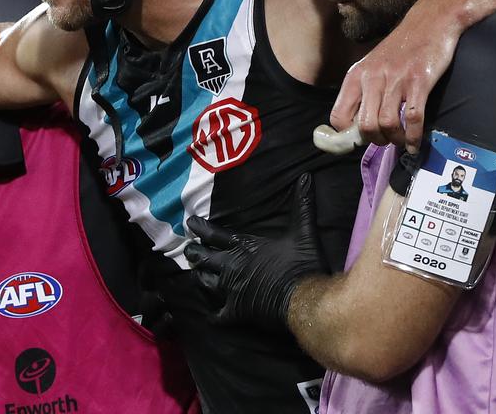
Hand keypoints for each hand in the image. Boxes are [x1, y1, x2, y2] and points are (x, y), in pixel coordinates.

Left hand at [184, 173, 325, 329]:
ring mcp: (232, 289)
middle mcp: (232, 266)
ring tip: (197, 274)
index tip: (189, 222)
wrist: (304, 298)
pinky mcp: (237, 311)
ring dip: (201, 277)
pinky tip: (210, 316)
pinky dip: (214, 315)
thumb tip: (306, 177)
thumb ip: (302, 204)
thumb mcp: (303, 231)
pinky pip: (219, 315)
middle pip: (204, 258)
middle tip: (188, 250)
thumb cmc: (302, 264)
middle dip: (194, 253)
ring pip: (206, 282)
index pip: (214, 234)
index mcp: (244, 246)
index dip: (200, 227)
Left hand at [330, 0, 459, 153]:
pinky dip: (413, 136)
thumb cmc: (399, 49)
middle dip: (375, 140)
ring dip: (395, 139)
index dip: (347, 135)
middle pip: (364, 125)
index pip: (338, 116)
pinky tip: (415, 143)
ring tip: (400, 141)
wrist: (429, 22)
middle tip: (385, 140)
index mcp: (356, 76)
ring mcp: (396, 80)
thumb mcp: (372, 66)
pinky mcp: (419, 82)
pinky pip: (413, 118)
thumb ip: (363, 91)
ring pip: (387, 124)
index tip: (360, 140)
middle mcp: (372, 79)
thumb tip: (358, 125)